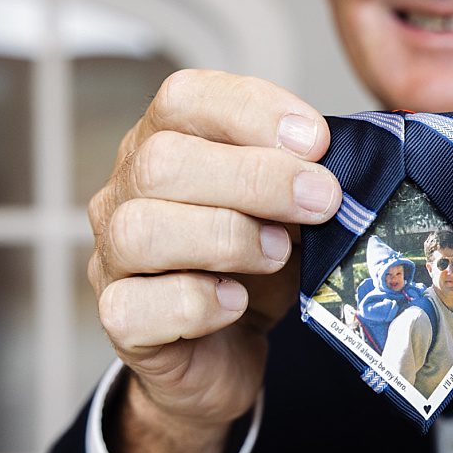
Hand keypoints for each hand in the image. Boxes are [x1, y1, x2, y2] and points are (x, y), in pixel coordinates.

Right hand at [88, 69, 342, 452]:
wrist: (224, 355)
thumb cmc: (252, 270)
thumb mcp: (286, 211)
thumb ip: (302, 179)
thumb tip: (340, 167)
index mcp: (163, 144)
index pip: (182, 98)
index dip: (250, 110)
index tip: (315, 141)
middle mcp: (124, 193)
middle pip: (161, 162)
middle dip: (254, 177)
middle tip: (320, 201)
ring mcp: (112, 257)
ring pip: (141, 230)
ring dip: (225, 237)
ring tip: (277, 253)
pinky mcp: (119, 320)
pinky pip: (139, 305)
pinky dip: (197, 303)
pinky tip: (235, 304)